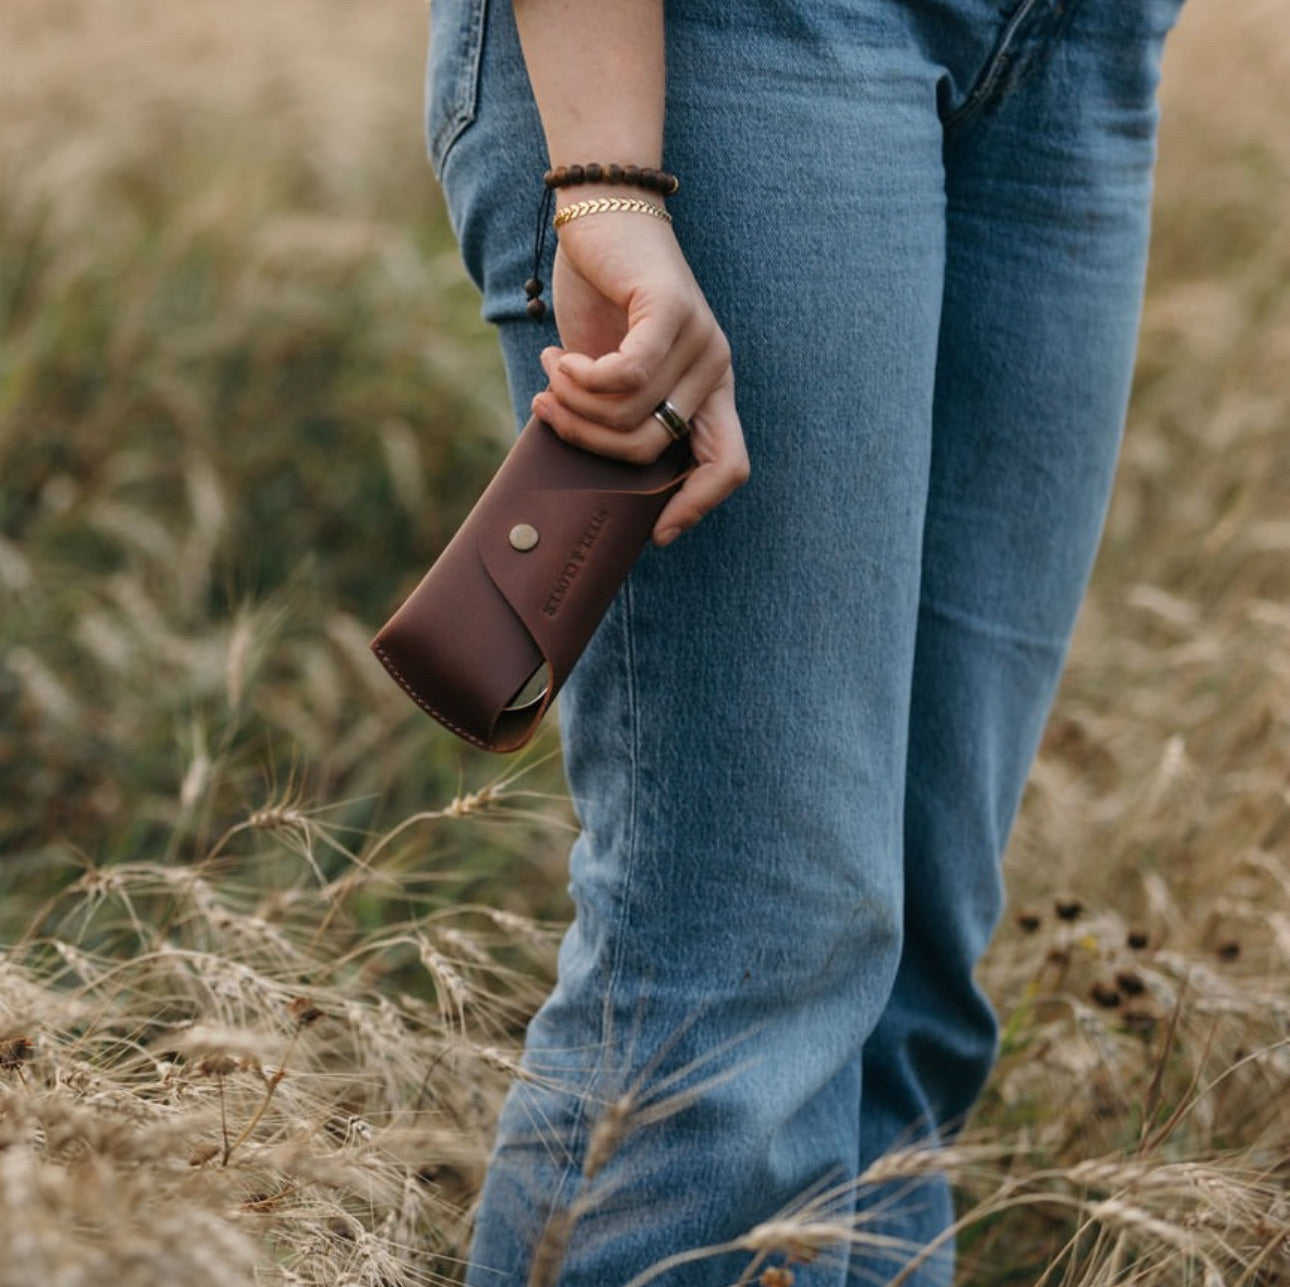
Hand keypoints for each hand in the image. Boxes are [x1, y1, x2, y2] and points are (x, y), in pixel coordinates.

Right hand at [531, 201, 748, 545]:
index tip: (659, 533)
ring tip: (552, 375)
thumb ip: (612, 417)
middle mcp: (714, 368)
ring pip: (630, 415)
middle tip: (549, 408)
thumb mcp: (608, 373)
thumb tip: (582, 474)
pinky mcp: (672, 310)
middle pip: (651, 450)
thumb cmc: (600, 300)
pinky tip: (561, 358)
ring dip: (573, 403)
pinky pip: (627, 377)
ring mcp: (700, 338)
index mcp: (708, 391)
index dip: (698, 506)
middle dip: (588, 441)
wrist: (600, 215)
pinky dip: (582, 379)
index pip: (729, 465)